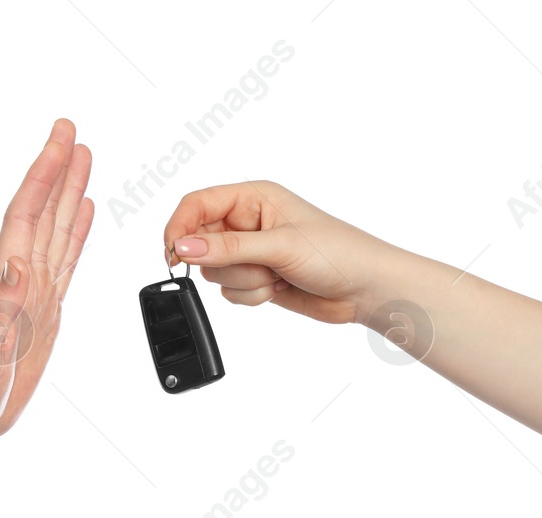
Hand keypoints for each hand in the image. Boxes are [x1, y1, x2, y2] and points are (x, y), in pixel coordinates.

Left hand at [0, 118, 93, 440]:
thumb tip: (16, 266)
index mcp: (6, 284)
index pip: (27, 217)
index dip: (43, 176)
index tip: (60, 139)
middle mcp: (20, 280)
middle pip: (43, 213)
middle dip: (57, 170)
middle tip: (70, 130)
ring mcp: (33, 294)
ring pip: (56, 231)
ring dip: (68, 193)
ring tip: (83, 158)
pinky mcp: (43, 311)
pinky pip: (64, 261)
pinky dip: (75, 233)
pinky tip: (82, 214)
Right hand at [163, 181, 405, 325]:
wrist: (367, 289)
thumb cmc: (339, 253)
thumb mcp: (279, 246)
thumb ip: (227, 248)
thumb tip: (183, 247)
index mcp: (254, 197)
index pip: (197, 204)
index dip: (180, 227)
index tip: (174, 254)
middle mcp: (247, 221)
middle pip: (201, 243)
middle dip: (225, 262)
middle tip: (258, 264)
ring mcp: (250, 251)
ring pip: (214, 272)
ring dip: (244, 281)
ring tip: (277, 275)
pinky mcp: (255, 277)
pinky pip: (228, 292)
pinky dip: (250, 295)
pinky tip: (279, 288)